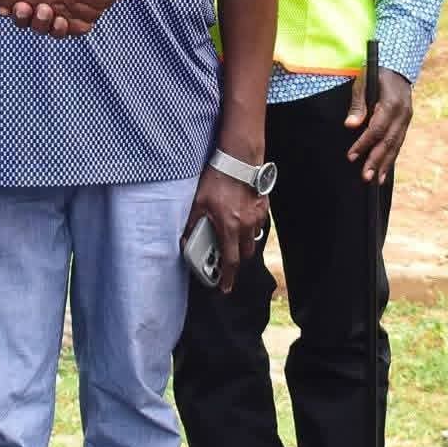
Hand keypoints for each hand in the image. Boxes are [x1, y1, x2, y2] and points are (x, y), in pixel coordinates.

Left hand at [185, 164, 268, 293]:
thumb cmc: (218, 179)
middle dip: (237, 259)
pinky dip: (251, 225)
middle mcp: (246, 225)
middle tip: (228, 257)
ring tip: (232, 232)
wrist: (239, 159)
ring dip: (243, 240)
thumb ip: (192, 223)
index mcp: (229, 227)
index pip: (230, 261)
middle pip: (245, 254)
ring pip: (253, 238)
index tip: (225, 287)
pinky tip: (241, 215)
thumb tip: (184, 240)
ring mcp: (257, 216)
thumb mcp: (199, 202)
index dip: (228, 277)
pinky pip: (258, 223)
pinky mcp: (263, 206)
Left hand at [345, 67, 413, 184]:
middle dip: (376, 161)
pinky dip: (391, 156)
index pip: (376, 129)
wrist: (398, 65)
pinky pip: (399, 142)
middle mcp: (402, 114)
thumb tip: (350, 126)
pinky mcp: (406, 122)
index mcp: (392, 103)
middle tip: (366, 177)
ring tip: (376, 181)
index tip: (351, 156)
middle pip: (389, 141)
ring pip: (396, 145)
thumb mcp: (363, 83)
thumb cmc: (376, 73)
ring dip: (386, 164)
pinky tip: (384, 169)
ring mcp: (407, 119)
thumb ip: (358, 105)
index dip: (363, 144)